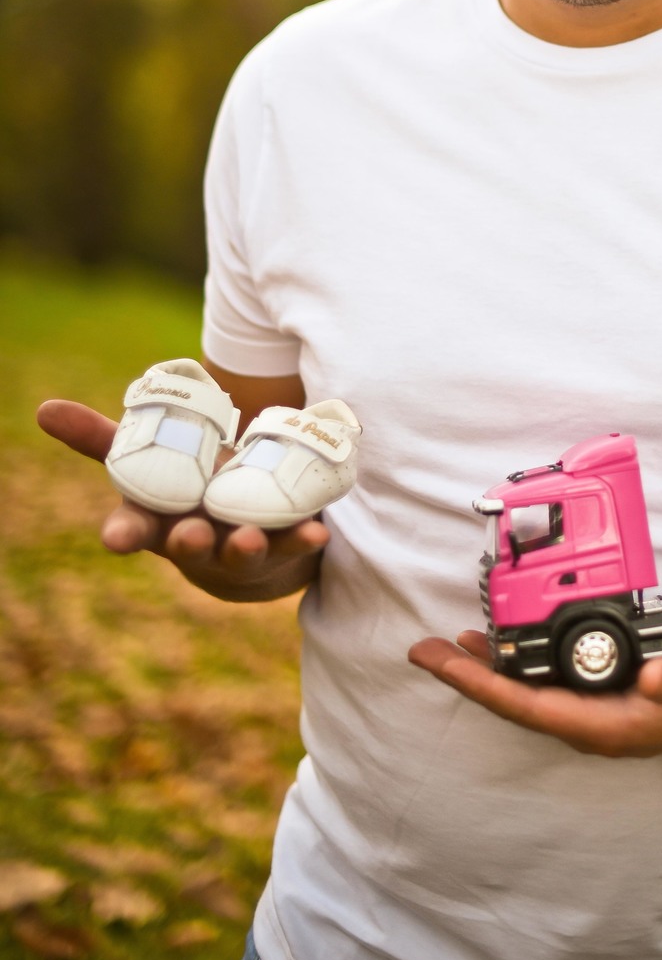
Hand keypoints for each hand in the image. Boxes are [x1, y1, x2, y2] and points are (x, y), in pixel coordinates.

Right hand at [37, 399, 327, 603]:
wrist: (244, 537)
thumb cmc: (186, 491)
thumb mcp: (144, 463)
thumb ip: (99, 439)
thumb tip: (43, 408)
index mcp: (159, 520)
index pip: (134, 529)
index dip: (123, 533)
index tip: (114, 539)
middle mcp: (196, 540)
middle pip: (187, 544)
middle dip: (187, 541)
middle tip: (189, 534)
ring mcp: (238, 548)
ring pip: (239, 551)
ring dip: (243, 545)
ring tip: (249, 538)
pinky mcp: (280, 546)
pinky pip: (294, 544)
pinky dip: (305, 538)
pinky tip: (320, 530)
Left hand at [408, 630, 661, 758]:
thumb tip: (649, 674)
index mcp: (602, 725)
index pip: (524, 704)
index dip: (478, 683)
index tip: (439, 659)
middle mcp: (588, 724)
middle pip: (513, 700)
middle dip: (468, 676)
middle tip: (426, 649)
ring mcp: (592, 711)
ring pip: (526, 692)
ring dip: (488, 670)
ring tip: (453, 644)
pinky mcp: (600, 695)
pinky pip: (545, 682)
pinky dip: (518, 663)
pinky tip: (507, 646)